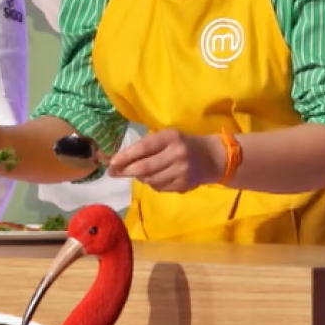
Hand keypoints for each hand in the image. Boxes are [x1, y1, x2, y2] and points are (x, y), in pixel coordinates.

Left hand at [105, 128, 223, 191]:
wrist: (213, 157)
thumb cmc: (184, 143)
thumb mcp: (168, 136)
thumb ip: (147, 145)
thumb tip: (120, 160)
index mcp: (171, 137)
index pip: (143, 148)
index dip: (125, 156)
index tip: (111, 163)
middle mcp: (177, 154)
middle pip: (144, 167)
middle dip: (126, 171)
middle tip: (113, 173)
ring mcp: (181, 171)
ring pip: (150, 180)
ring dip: (139, 177)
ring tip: (137, 172)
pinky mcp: (184, 185)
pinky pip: (159, 187)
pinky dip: (151, 183)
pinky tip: (154, 177)